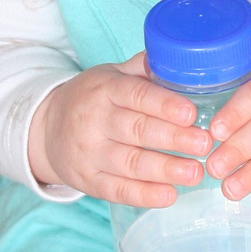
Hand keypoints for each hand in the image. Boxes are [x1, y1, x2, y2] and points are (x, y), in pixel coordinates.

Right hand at [28, 54, 211, 207]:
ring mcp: (89, 153)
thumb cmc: (92, 99)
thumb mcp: (111, 76)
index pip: (136, 95)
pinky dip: (144, 195)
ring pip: (130, 163)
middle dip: (173, 138)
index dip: (164, 105)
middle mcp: (94, 121)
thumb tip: (179, 56)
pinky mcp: (87, 180)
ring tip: (195, 172)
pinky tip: (169, 195)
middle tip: (204, 144)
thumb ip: (142, 70)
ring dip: (165, 169)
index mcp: (104, 90)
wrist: (46, 129)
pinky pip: (117, 190)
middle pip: (137, 130)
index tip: (191, 113)